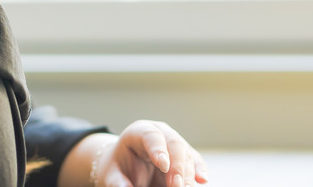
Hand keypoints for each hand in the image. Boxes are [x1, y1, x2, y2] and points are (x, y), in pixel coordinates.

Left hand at [95, 120, 209, 186]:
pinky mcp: (184, 155)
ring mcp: (174, 142)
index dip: (159, 149)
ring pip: (186, 154)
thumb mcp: (111, 174)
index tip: (163, 166)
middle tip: (176, 186)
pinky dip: (199, 171)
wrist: (124, 166)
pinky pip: (194, 161)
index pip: (151, 136)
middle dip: (177, 166)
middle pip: (174, 144)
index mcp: (138, 132)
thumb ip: (117, 182)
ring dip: (188, 173)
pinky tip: (202, 180)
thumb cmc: (117, 167)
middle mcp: (160, 133)